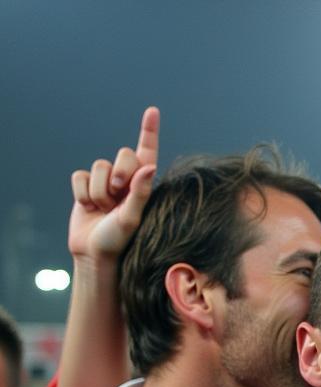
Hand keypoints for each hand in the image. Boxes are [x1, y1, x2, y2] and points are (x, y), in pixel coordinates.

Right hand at [68, 106, 158, 260]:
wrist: (94, 254)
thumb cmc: (119, 240)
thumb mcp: (132, 218)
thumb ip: (140, 192)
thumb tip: (149, 166)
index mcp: (143, 185)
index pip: (147, 153)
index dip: (148, 131)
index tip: (152, 111)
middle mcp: (126, 181)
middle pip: (122, 155)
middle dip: (119, 174)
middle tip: (118, 196)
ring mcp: (105, 182)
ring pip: (99, 166)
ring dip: (99, 190)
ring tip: (104, 209)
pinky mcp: (86, 186)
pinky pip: (80, 175)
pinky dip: (83, 193)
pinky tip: (88, 208)